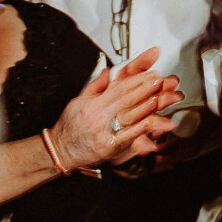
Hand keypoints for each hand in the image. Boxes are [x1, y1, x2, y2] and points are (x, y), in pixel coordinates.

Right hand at [53, 49, 186, 167]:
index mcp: (93, 105)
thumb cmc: (69, 127)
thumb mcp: (78, 101)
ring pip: (129, 116)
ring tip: (160, 98)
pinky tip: (150, 122)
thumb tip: (107, 71)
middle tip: (159, 81)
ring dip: (147, 107)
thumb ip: (95, 86)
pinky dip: (140, 129)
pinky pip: (127, 136)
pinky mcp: (110, 147)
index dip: (136, 81)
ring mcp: (105, 132)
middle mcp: (99, 117)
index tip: (149, 74)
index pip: (118, 89)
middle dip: (145, 89)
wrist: (61, 150)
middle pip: (126, 100)